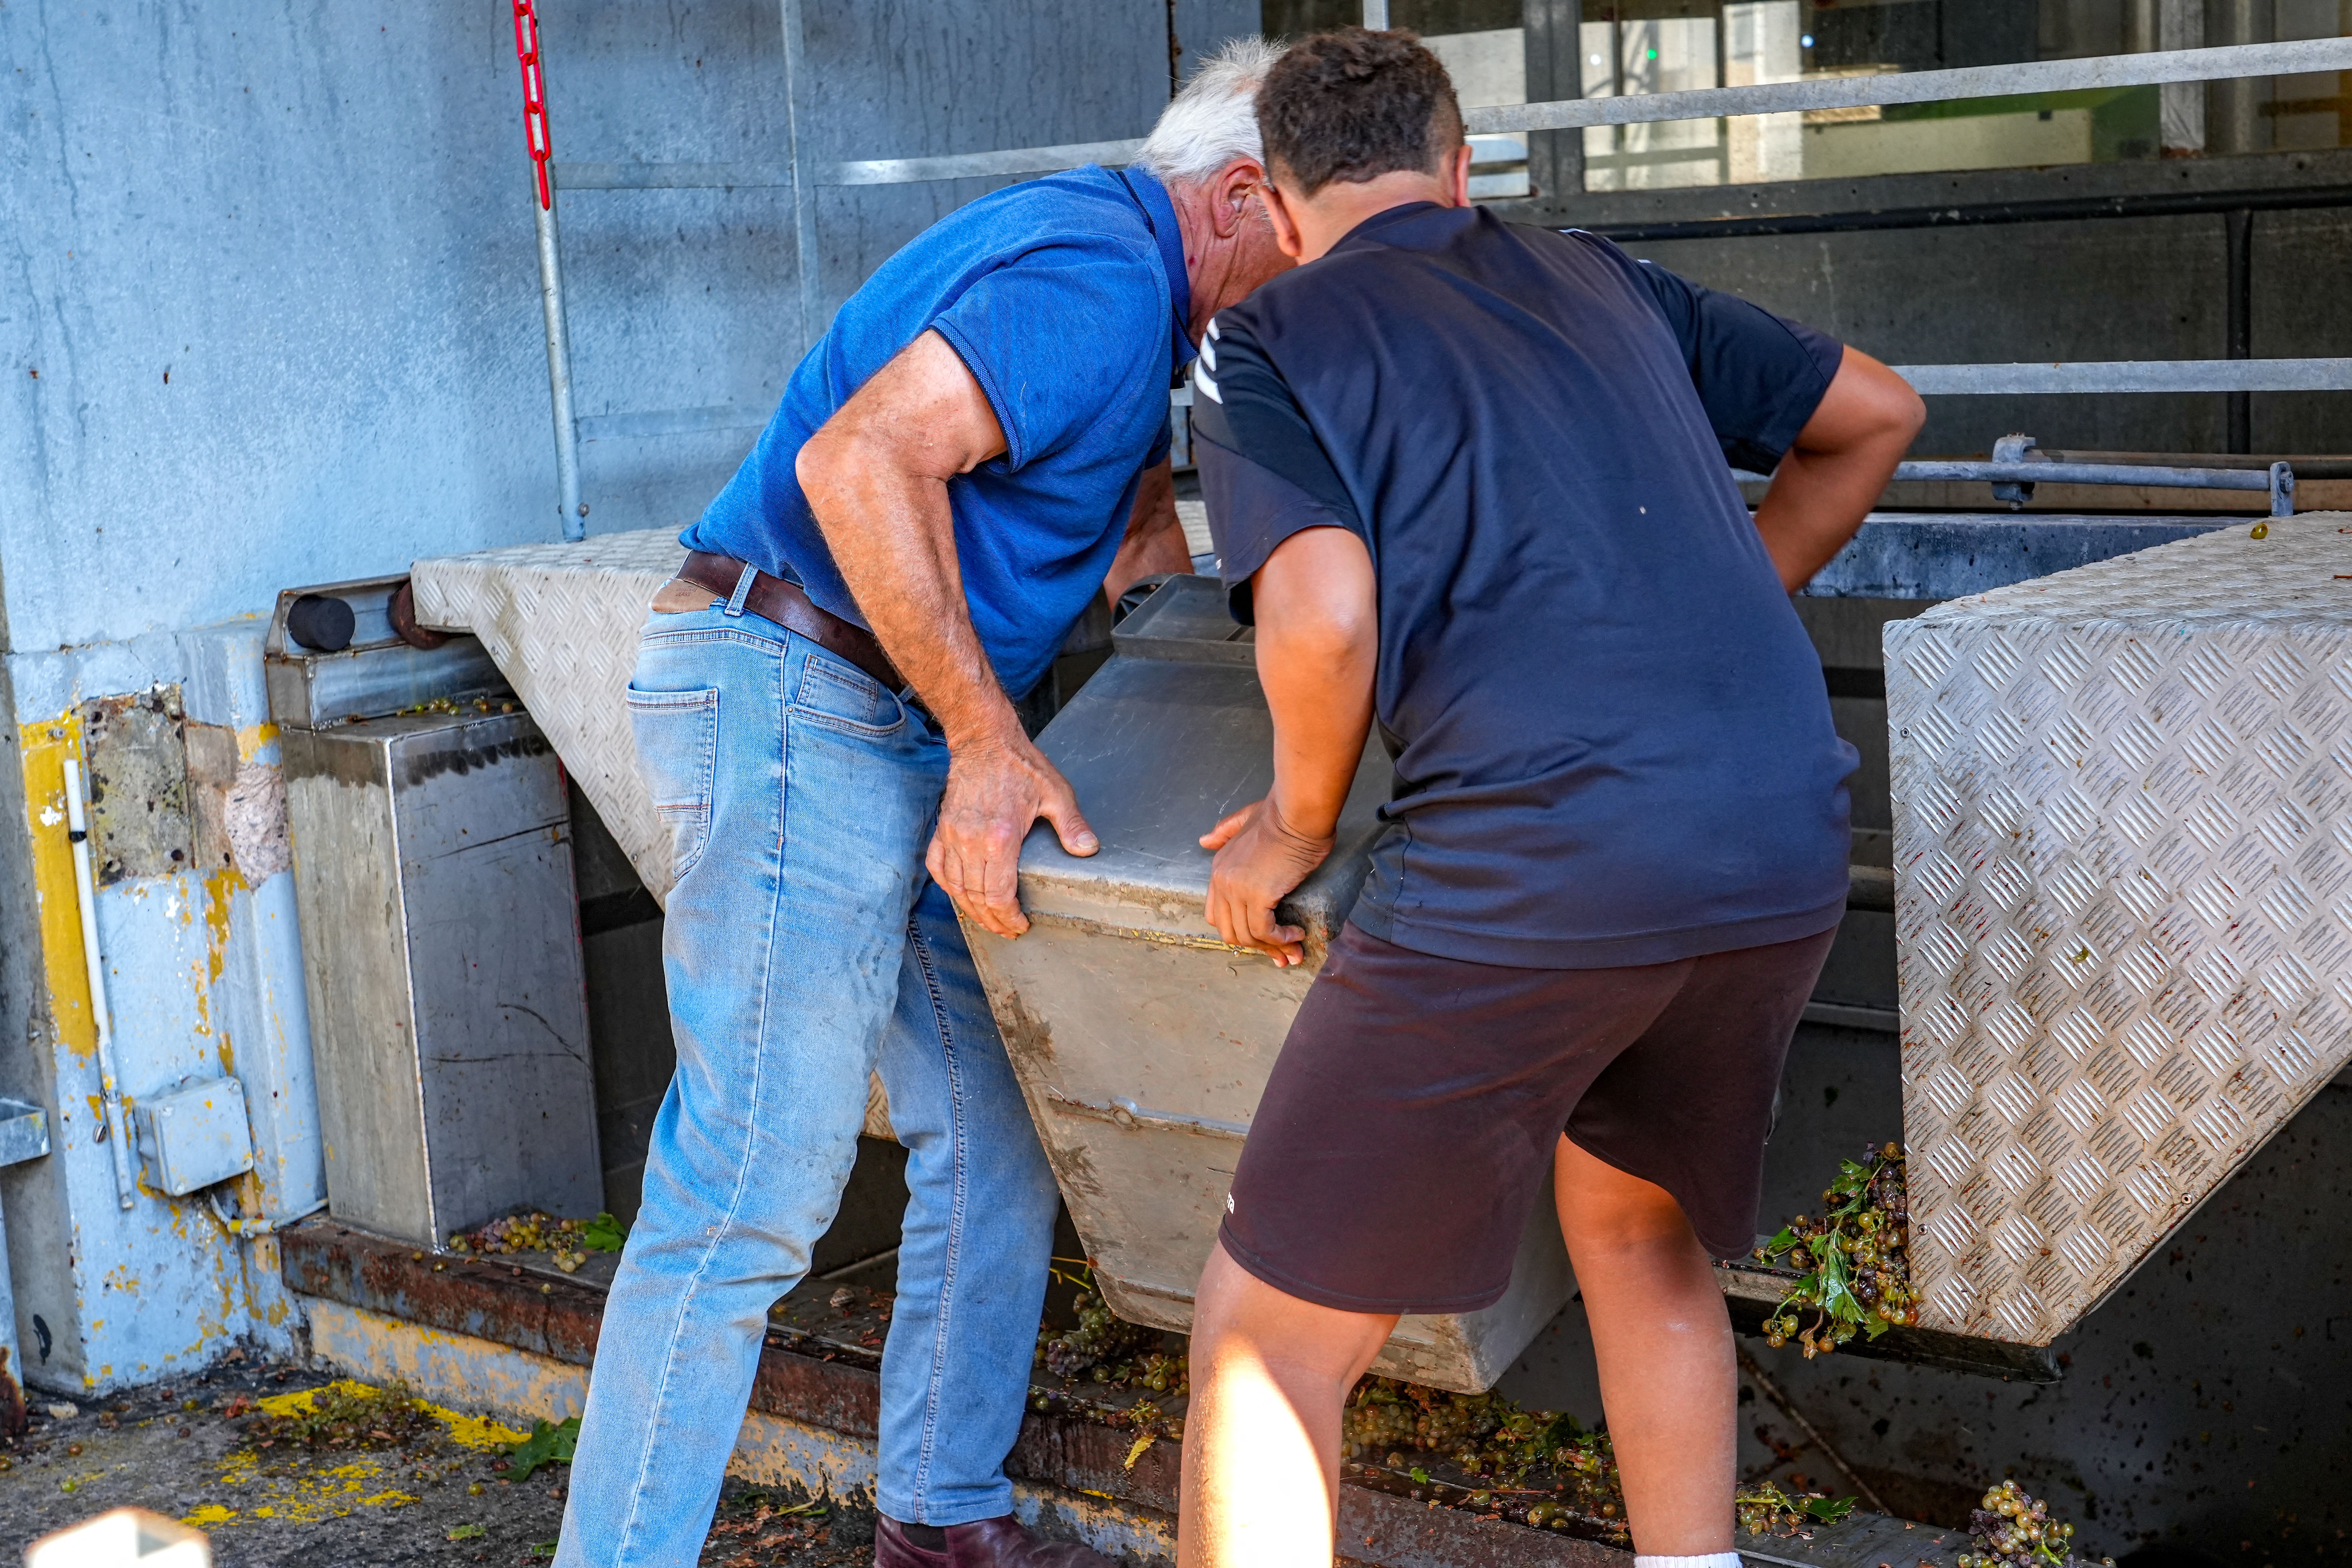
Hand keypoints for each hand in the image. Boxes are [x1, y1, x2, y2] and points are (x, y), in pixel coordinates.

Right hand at [927, 731, 1097, 937]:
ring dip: (972, 910)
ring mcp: (953, 836)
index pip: (999, 895)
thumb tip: (1088, 849)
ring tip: (988, 922)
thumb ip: (1072, 825)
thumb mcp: (1055, 793)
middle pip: (978, 897)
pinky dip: (949, 887)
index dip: (1009, 917)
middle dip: (993, 921)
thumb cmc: (1020, 765)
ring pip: (957, 888)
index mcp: (1001, 837)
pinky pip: (939, 868)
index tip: (1020, 925)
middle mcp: (972, 841)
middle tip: (1007, 931)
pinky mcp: (943, 829)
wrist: (984, 740)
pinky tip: (962, 897)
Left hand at [1199, 796, 1333, 966]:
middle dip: (1257, 948)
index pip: (1218, 915)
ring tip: (1295, 947)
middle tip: (1282, 954)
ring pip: (1248, 936)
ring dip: (1273, 947)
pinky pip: (1265, 931)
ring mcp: (1236, 889)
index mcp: (1218, 868)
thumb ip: (1224, 830)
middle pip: (1230, 931)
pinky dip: (1281, 939)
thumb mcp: (1245, 819)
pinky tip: (1296, 935)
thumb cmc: (1281, 814)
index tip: (1264, 939)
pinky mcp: (1257, 894)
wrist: (1297, 811)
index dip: (1241, 932)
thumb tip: (1203, 840)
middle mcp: (1222, 881)